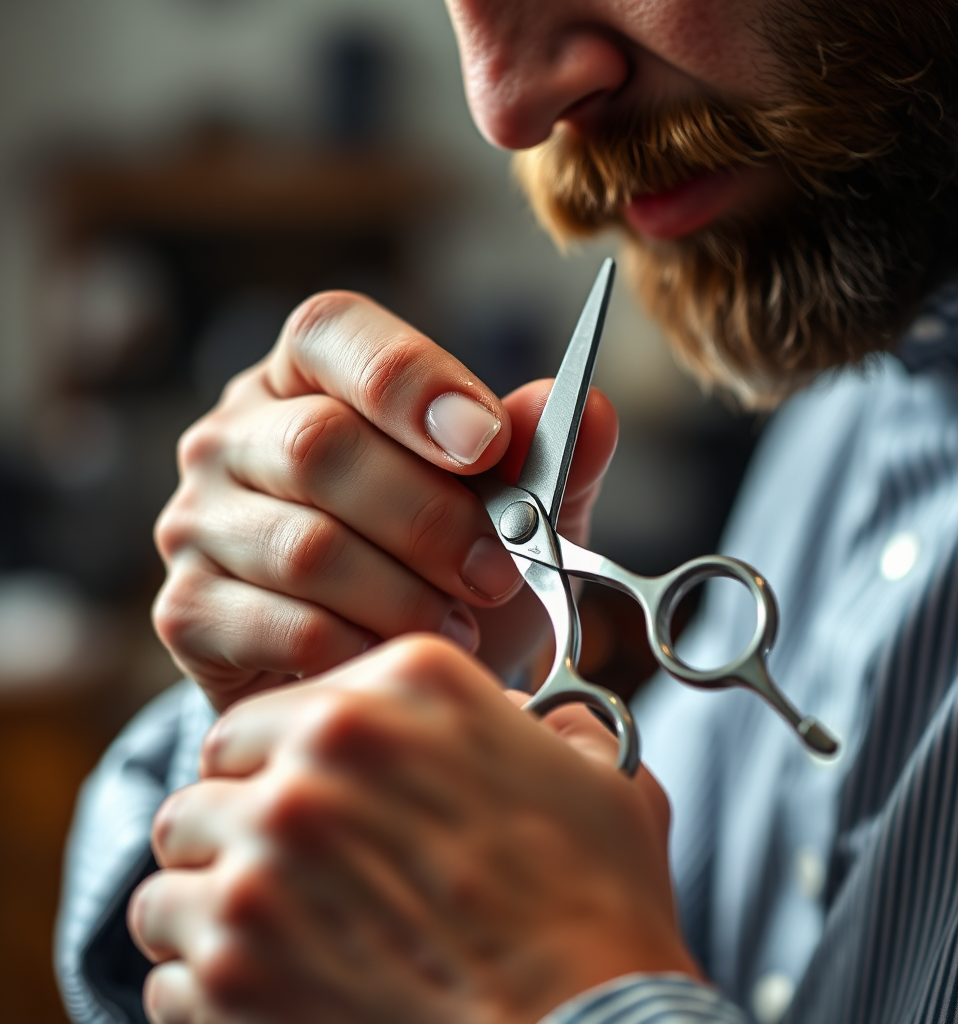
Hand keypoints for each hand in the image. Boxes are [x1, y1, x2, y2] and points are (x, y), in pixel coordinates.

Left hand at [129, 636, 699, 1023]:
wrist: (594, 1022)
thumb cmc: (596, 899)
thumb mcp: (594, 770)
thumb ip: (540, 722)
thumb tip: (526, 719)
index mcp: (404, 687)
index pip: (274, 710)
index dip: (286, 758)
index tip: (310, 796)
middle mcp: (320, 754)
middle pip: (214, 776)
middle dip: (242, 817)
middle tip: (289, 864)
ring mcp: (267, 858)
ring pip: (176, 862)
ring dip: (213, 894)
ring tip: (270, 927)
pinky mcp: (234, 968)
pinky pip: (167, 965)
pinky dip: (206, 981)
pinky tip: (269, 988)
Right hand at [154, 292, 617, 710]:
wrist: (379, 663)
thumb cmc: (443, 566)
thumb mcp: (512, 509)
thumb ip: (548, 458)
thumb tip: (589, 410)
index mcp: (309, 379)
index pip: (331, 333)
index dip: (411, 381)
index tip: (487, 445)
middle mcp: (236, 435)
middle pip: (321, 446)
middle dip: (430, 520)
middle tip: (498, 572)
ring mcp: (199, 521)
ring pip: (306, 546)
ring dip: (406, 595)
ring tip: (462, 625)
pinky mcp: (188, 609)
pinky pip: (281, 626)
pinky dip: (359, 649)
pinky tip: (397, 656)